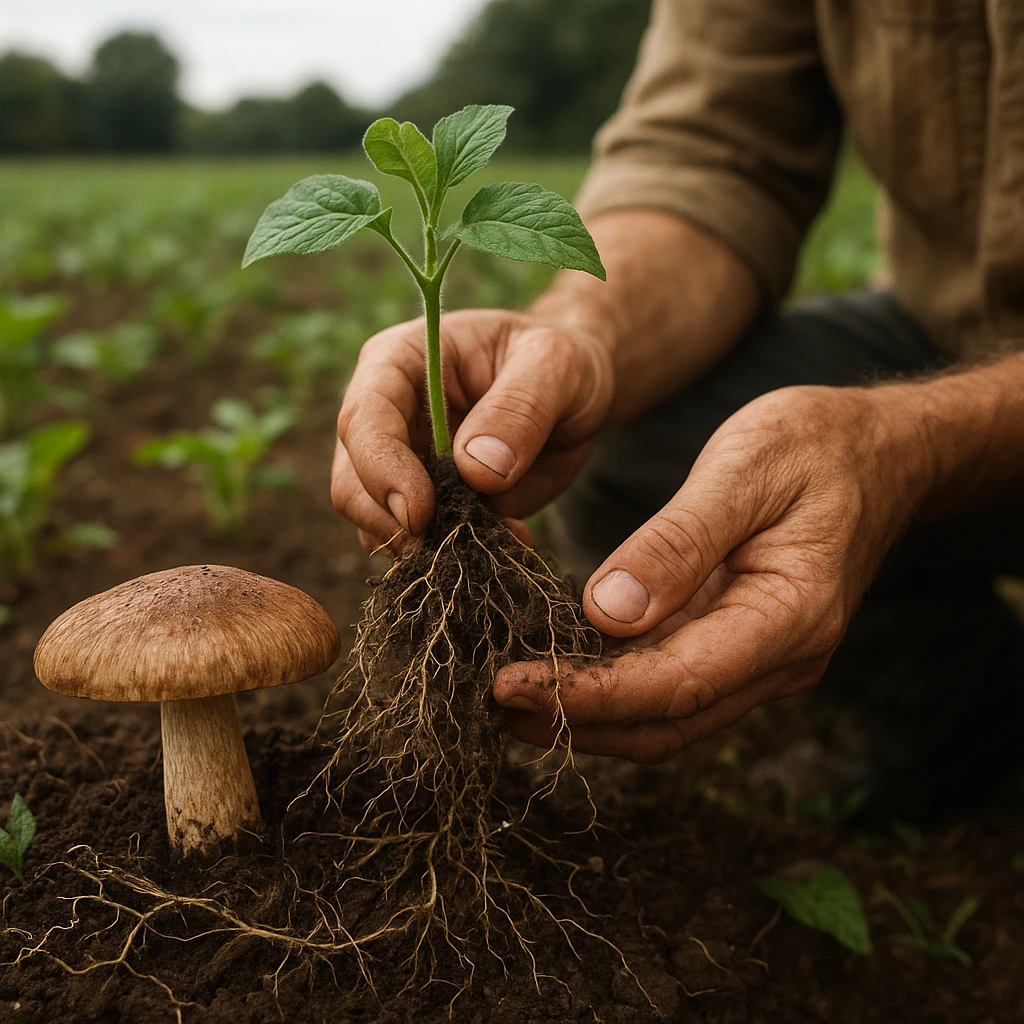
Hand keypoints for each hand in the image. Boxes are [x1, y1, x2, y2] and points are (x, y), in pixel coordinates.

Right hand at [331, 308, 612, 551]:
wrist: (574, 392)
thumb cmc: (557, 361)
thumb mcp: (554, 365)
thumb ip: (519, 409)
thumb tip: (477, 470)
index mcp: (398, 363)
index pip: (364, 420)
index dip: (381, 469)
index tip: (420, 512)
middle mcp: (387, 417)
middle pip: (353, 482)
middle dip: (393, 524)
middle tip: (448, 547)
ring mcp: (403, 466)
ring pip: (377, 523)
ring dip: (429, 546)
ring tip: (501, 535)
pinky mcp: (430, 505)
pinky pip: (423, 544)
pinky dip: (459, 555)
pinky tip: (512, 538)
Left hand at [493, 384, 932, 761]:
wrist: (879, 455)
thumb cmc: (816, 447)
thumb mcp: (746, 470)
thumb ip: (680, 542)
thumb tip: (606, 612)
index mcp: (789, 617)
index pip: (674, 683)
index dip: (586, 696)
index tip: (508, 685)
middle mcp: (780, 658)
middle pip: (665, 723)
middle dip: (574, 722)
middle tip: (488, 703)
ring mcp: (763, 661)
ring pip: (667, 718)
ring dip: (589, 719)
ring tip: (509, 701)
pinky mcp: (743, 647)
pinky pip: (673, 688)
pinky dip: (613, 692)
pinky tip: (562, 673)